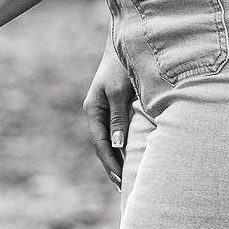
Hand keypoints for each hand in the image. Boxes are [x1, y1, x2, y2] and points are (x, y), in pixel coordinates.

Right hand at [83, 42, 132, 188]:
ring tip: (130, 177)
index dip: (112, 165)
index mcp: (93, 110)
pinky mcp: (118, 105)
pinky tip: (134, 153)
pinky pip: (119, 131)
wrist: (128, 40)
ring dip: (120, 157)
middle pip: (105, 146)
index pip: (102, 145)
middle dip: (114, 167)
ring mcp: (107, 108)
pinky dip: (125, 145)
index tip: (123, 182)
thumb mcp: (120, 91)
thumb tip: (117, 145)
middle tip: (126, 189)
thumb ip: (118, 118)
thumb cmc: (123, 64)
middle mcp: (98, 111)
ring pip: (112, 139)